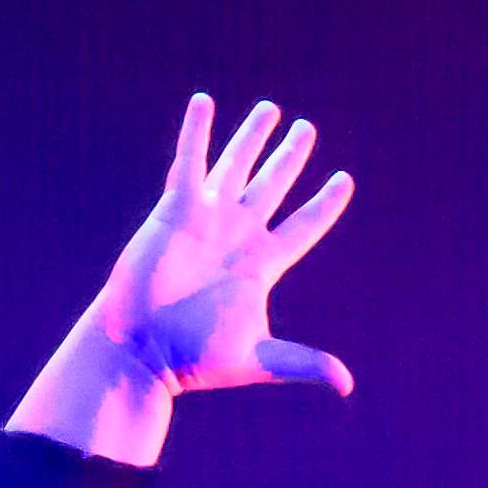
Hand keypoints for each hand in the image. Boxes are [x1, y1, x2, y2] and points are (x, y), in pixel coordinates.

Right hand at [82, 94, 357, 399]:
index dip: (325, 205)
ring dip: (252, 138)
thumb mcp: (258, 358)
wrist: (141, 350)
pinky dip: (197, 132)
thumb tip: (346, 385)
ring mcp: (207, 220)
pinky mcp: (175, 210)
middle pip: (273, 185)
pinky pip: (190, 162)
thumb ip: (302, 363)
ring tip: (271, 110)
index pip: (304, 226)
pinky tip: (205, 102)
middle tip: (305, 130)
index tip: (343, 181)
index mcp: (261, 265)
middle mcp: (238, 235)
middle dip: (290, 157)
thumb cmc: (194, 359)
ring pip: (237, 167)